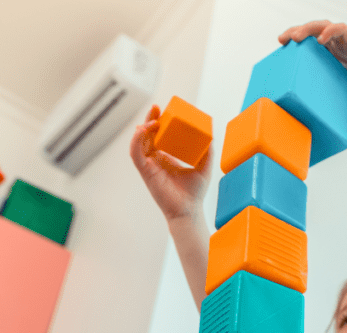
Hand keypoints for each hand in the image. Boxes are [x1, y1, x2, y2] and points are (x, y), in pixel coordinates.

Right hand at [129, 105, 212, 220]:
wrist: (189, 210)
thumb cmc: (195, 192)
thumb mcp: (205, 166)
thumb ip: (207, 150)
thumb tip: (211, 134)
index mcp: (166, 157)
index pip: (159, 135)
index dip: (159, 122)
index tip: (164, 110)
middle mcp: (156, 160)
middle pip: (147, 135)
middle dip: (149, 119)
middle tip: (156, 107)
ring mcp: (149, 165)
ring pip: (139, 142)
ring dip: (143, 128)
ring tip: (153, 119)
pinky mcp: (145, 172)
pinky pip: (135, 153)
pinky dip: (136, 141)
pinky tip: (142, 130)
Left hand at [279, 21, 346, 100]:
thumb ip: (339, 100)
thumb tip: (329, 122)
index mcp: (332, 52)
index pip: (309, 42)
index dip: (296, 41)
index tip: (282, 48)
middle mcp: (336, 42)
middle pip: (311, 30)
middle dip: (295, 32)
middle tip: (281, 40)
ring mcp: (344, 38)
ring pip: (322, 25)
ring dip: (307, 29)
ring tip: (296, 36)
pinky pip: (340, 28)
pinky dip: (330, 32)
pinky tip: (320, 39)